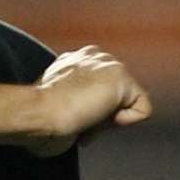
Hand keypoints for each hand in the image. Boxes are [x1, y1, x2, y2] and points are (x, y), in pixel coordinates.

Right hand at [32, 46, 151, 156]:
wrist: (38, 113)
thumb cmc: (38, 117)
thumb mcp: (52, 102)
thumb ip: (70, 102)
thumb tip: (83, 123)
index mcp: (72, 60)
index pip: (96, 88)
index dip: (87, 110)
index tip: (70, 117)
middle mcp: (93, 55)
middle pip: (114, 94)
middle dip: (101, 114)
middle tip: (79, 123)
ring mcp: (109, 64)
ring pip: (125, 102)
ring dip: (108, 119)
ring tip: (86, 121)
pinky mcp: (122, 79)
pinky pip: (142, 110)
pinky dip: (126, 122)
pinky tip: (100, 119)